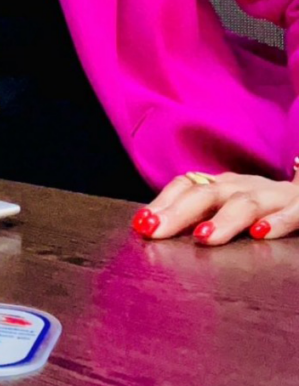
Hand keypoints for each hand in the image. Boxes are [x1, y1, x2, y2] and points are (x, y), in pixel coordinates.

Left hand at [131, 172, 298, 244]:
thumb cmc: (265, 206)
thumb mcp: (229, 207)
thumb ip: (199, 217)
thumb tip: (154, 230)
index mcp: (223, 186)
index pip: (186, 186)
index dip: (162, 202)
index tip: (141, 223)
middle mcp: (243, 187)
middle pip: (207, 194)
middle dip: (178, 211)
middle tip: (154, 230)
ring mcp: (273, 197)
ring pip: (246, 203)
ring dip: (223, 219)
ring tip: (203, 237)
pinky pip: (292, 212)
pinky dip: (277, 222)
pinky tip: (261, 233)